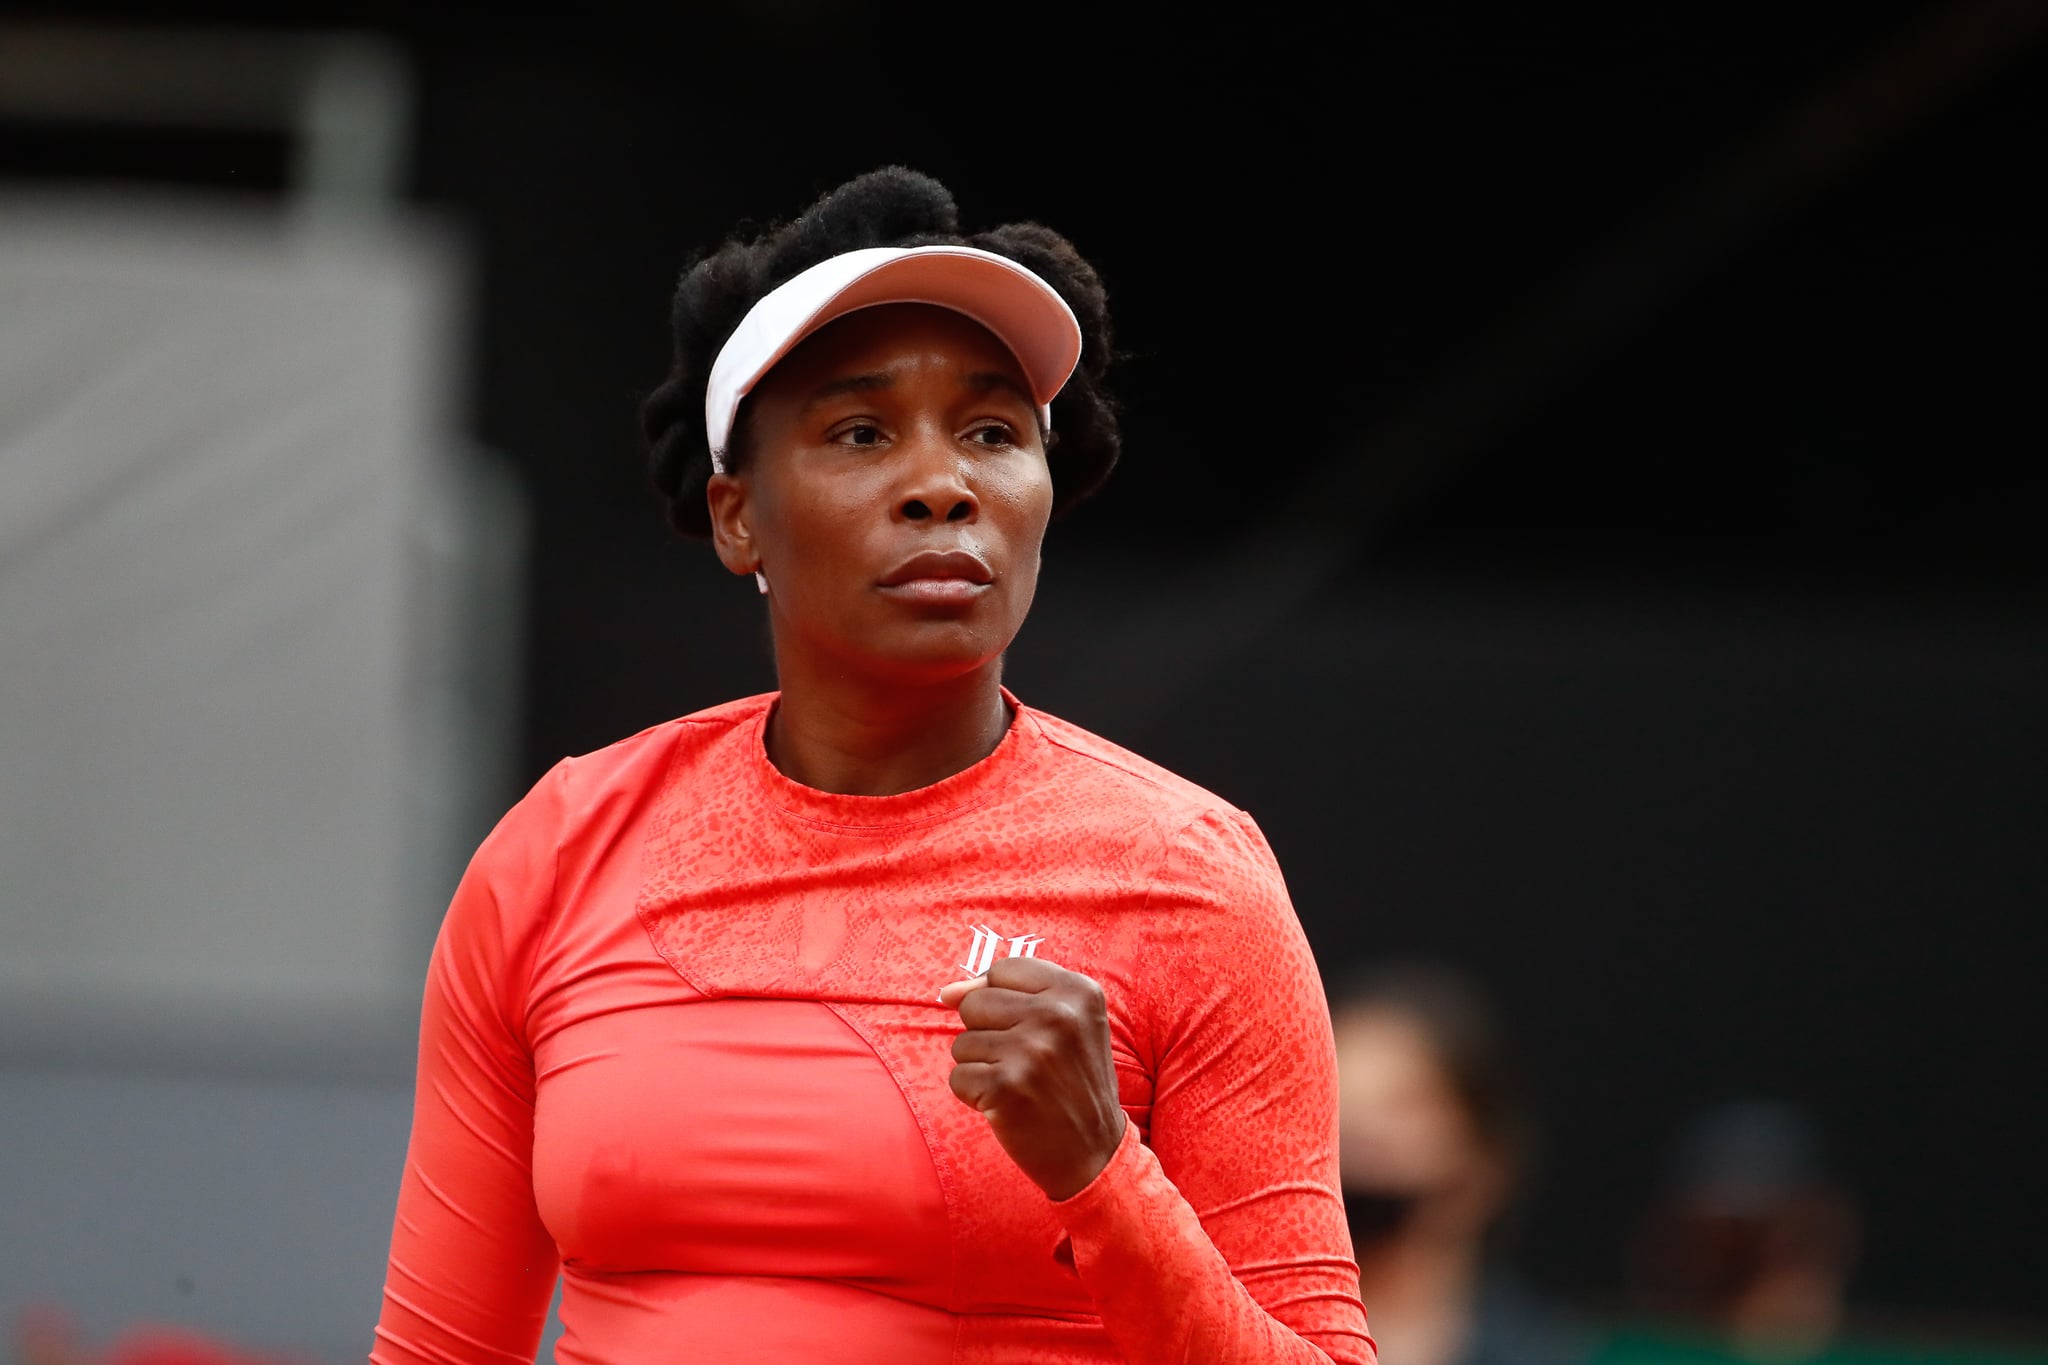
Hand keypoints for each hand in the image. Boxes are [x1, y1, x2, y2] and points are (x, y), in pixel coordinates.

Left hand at [941, 956, 1128, 1200]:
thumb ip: (1011, 995)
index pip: (1004, 969)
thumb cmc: (1072, 1084)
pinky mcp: (1006, 1087)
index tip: (1021, 1027)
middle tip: (1024, 1063)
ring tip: (1019, 1085)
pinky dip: (975, 1096)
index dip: (1000, 999)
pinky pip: (959, 1077)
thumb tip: (948, 992)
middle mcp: (1058, 1015)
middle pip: (976, 1002)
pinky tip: (1008, 1105)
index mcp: (1079, 991)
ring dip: (981, 1067)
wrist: (1095, 1154)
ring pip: (962, 1041)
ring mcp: (1032, 1051)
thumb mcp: (1066, 1026)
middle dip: (987, 1034)